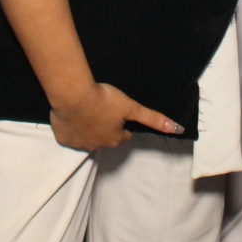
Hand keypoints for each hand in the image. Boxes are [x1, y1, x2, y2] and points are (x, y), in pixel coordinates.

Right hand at [49, 81, 183, 151]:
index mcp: (115, 139)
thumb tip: (178, 129)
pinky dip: (71, 126)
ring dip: (88, 127)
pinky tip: (71, 114)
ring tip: (85, 110)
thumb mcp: (131, 107)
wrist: (73, 95)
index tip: (116, 112)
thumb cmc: (103, 99)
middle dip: (104, 126)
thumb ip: (153, 119)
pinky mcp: (63, 139)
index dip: (121, 123)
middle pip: (105, 137)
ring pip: (87, 137)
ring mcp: (79, 144)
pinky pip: (69, 135)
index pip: (123, 135)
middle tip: (100, 109)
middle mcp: (97, 146)